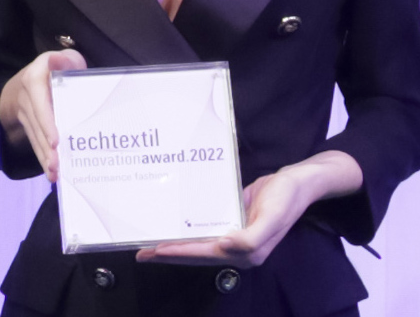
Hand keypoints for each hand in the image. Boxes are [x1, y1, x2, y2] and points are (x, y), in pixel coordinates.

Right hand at [0, 49, 86, 180]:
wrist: (29, 80)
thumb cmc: (58, 69)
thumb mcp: (64, 60)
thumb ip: (65, 60)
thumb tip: (57, 59)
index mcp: (35, 77)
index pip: (38, 98)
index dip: (45, 120)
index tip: (56, 140)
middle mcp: (27, 97)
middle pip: (36, 123)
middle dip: (47, 145)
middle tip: (58, 164)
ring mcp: (25, 113)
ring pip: (35, 137)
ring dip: (45, 156)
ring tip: (56, 173)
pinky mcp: (28, 127)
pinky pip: (35, 143)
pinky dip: (43, 159)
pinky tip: (53, 175)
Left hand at [135, 150, 363, 268]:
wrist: (296, 183)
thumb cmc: (284, 198)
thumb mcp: (272, 217)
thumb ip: (252, 238)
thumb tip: (226, 247)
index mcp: (247, 251)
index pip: (205, 254)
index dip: (180, 253)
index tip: (155, 250)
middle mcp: (237, 248)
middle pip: (197, 254)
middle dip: (169, 253)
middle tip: (140, 251)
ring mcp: (234, 235)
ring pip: (198, 244)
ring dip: (175, 245)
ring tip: (150, 243)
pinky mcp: (232, 222)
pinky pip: (205, 231)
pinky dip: (188, 232)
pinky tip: (174, 226)